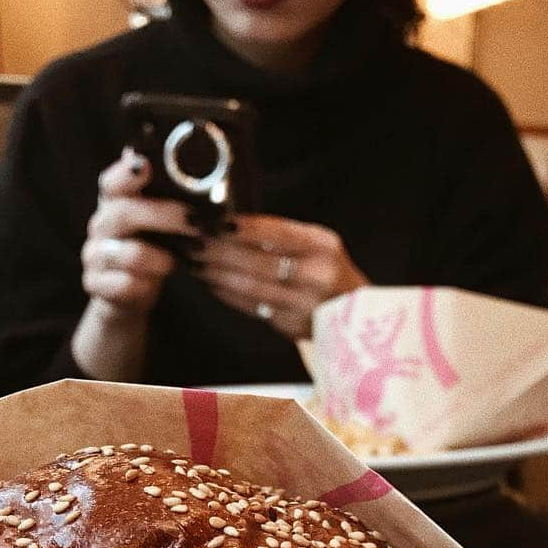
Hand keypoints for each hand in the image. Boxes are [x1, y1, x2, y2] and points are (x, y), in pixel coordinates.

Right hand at [80, 149, 197, 315]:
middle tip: (196, 223)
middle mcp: (99, 225)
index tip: (146, 166)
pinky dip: (146, 286)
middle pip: (123, 214)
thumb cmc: (150, 252)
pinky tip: (154, 285)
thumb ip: (168, 200)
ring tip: (178, 264)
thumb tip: (198, 169)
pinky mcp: (96, 285)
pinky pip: (124, 285)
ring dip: (161, 259)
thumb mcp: (158, 225)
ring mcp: (94, 256)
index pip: (112, 182)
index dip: (126, 173)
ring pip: (129, 254)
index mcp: (113, 203)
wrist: (126, 296)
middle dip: (164, 216)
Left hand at [197, 215, 367, 339]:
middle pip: (258, 262)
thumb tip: (230, 224)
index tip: (212, 221)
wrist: (355, 314)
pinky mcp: (291, 326)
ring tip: (194, 263)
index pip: (277, 233)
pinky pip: (253, 308)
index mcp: (322, 246)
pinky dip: (228, 295)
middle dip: (219, 252)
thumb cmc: (329, 272)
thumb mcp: (317, 244)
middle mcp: (316, 276)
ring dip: (217, 275)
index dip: (242, 228)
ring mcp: (304, 305)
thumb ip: (281, 236)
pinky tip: (212, 284)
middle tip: (191, 242)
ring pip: (251, 288)